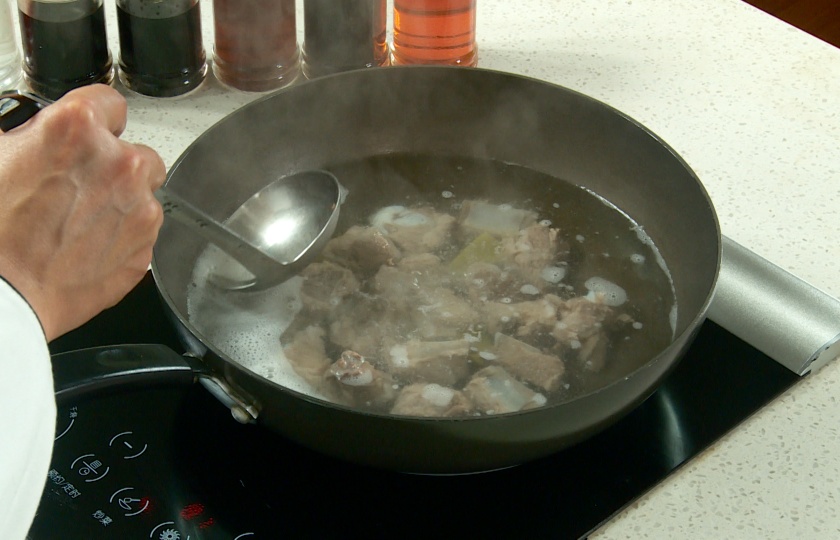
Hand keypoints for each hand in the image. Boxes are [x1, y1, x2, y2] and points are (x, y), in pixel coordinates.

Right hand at [0, 84, 165, 339]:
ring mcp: (138, 210)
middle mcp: (119, 165)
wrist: (0, 296)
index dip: (95, 119)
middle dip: (112, 167)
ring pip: (143, 195)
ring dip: (120, 203)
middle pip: (134, 153)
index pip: (109, 102)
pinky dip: (122, 237)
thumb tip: (35, 134)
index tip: (91, 132)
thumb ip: (30, 136)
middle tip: (78, 188)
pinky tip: (86, 247)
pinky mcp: (144, 250)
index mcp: (78, 129)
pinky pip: (141, 233)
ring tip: (78, 223)